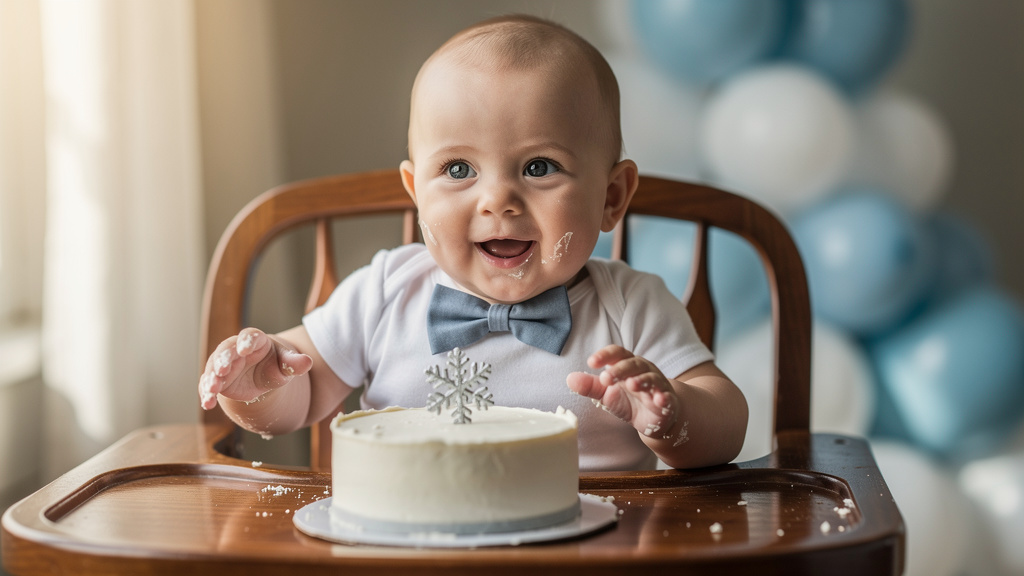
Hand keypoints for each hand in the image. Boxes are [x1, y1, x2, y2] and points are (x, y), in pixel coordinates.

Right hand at [198, 328, 312, 409]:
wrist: (261, 376)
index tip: (244, 349)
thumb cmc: (274, 366)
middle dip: (223, 360)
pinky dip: (206, 394)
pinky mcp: (217, 380)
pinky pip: (208, 385)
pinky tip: (207, 403)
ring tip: (213, 388)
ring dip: (212, 377)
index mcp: (254, 341)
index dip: (246, 342)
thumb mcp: (285, 365)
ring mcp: (223, 365)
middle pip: (226, 351)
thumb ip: (294, 363)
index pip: (249, 337)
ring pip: (214, 368)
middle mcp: (235, 350)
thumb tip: (308, 362)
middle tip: (223, 370)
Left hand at [566, 345, 679, 439]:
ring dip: (642, 380)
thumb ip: (591, 386)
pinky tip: (659, 400)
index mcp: (627, 365)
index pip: (617, 353)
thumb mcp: (607, 394)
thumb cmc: (629, 401)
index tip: (591, 362)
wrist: (654, 418)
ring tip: (631, 384)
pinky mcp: (667, 401)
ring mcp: (657, 384)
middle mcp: (643, 370)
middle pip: (633, 364)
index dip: (605, 355)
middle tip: (605, 378)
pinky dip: (663, 397)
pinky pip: (666, 396)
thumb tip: (569, 379)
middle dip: (620, 369)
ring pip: (651, 377)